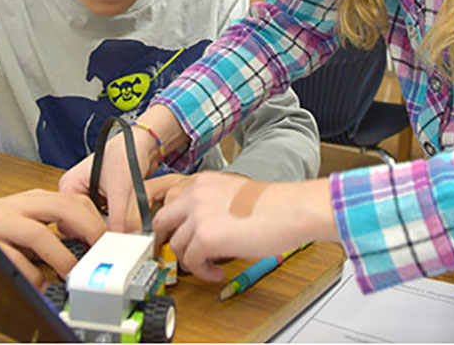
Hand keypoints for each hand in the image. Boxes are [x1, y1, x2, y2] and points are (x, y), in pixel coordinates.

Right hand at [0, 174, 105, 288]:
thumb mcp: (27, 216)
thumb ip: (53, 225)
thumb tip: (89, 244)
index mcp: (34, 198)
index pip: (74, 199)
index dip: (96, 218)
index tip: (112, 239)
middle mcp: (20, 205)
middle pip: (63, 208)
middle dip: (88, 230)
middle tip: (101, 253)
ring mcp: (1, 223)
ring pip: (38, 234)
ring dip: (60, 256)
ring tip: (72, 274)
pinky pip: (11, 259)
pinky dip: (28, 273)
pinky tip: (39, 283)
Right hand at [58, 106, 187, 232]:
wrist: (146, 143)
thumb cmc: (128, 151)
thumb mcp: (121, 188)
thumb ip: (119, 217)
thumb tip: (119, 240)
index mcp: (69, 185)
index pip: (68, 222)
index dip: (87, 233)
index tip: (104, 242)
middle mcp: (76, 191)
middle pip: (81, 225)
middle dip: (100, 229)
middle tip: (116, 235)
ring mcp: (89, 196)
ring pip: (95, 223)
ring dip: (110, 225)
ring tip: (123, 222)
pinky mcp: (103, 199)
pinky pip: (107, 219)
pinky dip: (116, 220)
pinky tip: (126, 217)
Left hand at [152, 171, 336, 281]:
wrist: (291, 209)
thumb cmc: (275, 205)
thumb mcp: (234, 194)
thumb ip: (212, 205)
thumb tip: (202, 229)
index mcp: (203, 182)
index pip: (171, 203)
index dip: (171, 224)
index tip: (175, 237)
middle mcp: (196, 195)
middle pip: (162, 222)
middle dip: (165, 241)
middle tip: (178, 254)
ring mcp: (198, 215)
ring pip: (176, 245)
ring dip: (191, 261)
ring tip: (209, 265)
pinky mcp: (205, 237)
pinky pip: (191, 262)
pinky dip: (202, 272)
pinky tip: (216, 272)